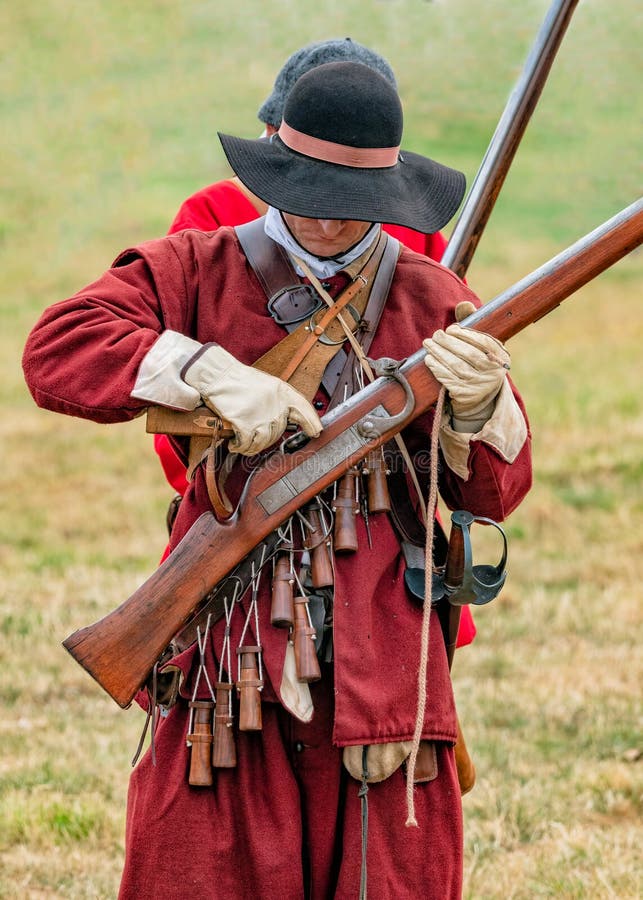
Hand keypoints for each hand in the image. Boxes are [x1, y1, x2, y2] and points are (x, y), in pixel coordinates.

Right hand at [183, 344, 321, 454]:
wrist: (218, 375)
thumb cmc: (239, 382)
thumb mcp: (267, 386)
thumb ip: (278, 402)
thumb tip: (286, 421)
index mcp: (283, 392)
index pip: (303, 409)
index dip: (311, 423)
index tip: (315, 432)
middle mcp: (276, 404)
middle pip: (278, 432)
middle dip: (266, 438)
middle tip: (254, 436)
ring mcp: (261, 415)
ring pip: (263, 442)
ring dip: (252, 447)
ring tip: (243, 445)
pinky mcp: (245, 423)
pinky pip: (247, 444)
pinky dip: (240, 447)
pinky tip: (234, 444)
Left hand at [423, 324, 510, 426]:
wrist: (478, 396)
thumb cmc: (477, 362)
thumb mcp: (479, 344)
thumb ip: (472, 322)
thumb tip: (463, 304)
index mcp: (501, 357)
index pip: (484, 343)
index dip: (466, 334)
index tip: (451, 328)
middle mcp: (494, 373)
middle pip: (469, 355)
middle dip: (449, 343)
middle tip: (435, 335)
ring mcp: (480, 387)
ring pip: (457, 367)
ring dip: (439, 354)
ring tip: (428, 344)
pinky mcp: (466, 396)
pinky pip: (449, 380)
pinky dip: (437, 368)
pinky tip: (429, 360)